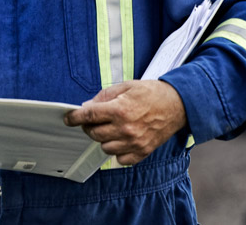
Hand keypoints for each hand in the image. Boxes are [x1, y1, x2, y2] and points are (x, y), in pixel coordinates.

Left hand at [64, 80, 187, 165]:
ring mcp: (134, 142)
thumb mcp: (125, 87)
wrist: (177, 105)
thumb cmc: (151, 93)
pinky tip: (122, 139)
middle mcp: (125, 128)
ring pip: (105, 147)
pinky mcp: (143, 152)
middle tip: (95, 120)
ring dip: (104, 138)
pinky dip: (118, 151)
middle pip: (94, 133)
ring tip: (112, 128)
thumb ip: (103, 97)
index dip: (74, 118)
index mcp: (119, 110)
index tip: (68, 119)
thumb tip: (86, 107)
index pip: (88, 116)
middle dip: (90, 126)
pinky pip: (120, 159)